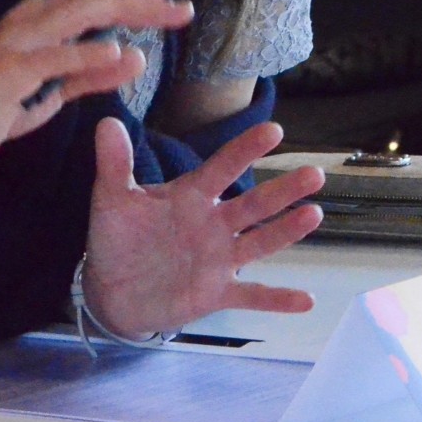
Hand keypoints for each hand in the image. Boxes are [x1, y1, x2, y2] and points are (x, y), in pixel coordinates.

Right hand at [0, 0, 188, 173]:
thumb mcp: (54, 91)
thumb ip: (92, 74)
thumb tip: (136, 57)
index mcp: (44, 21)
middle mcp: (32, 20)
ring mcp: (18, 42)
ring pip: (78, 15)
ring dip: (119, 2)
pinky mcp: (9, 71)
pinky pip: (54, 61)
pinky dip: (85, 54)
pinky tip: (118, 51)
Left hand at [83, 117, 322, 339]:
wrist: (112, 290)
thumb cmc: (118, 238)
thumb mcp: (112, 200)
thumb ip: (114, 163)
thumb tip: (107, 121)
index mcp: (191, 197)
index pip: (222, 168)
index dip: (245, 150)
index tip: (273, 130)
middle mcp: (213, 225)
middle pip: (253, 205)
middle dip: (284, 190)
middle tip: (314, 173)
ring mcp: (218, 260)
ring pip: (260, 243)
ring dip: (286, 231)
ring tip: (314, 215)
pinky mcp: (216, 293)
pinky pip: (252, 296)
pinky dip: (277, 300)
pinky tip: (306, 300)